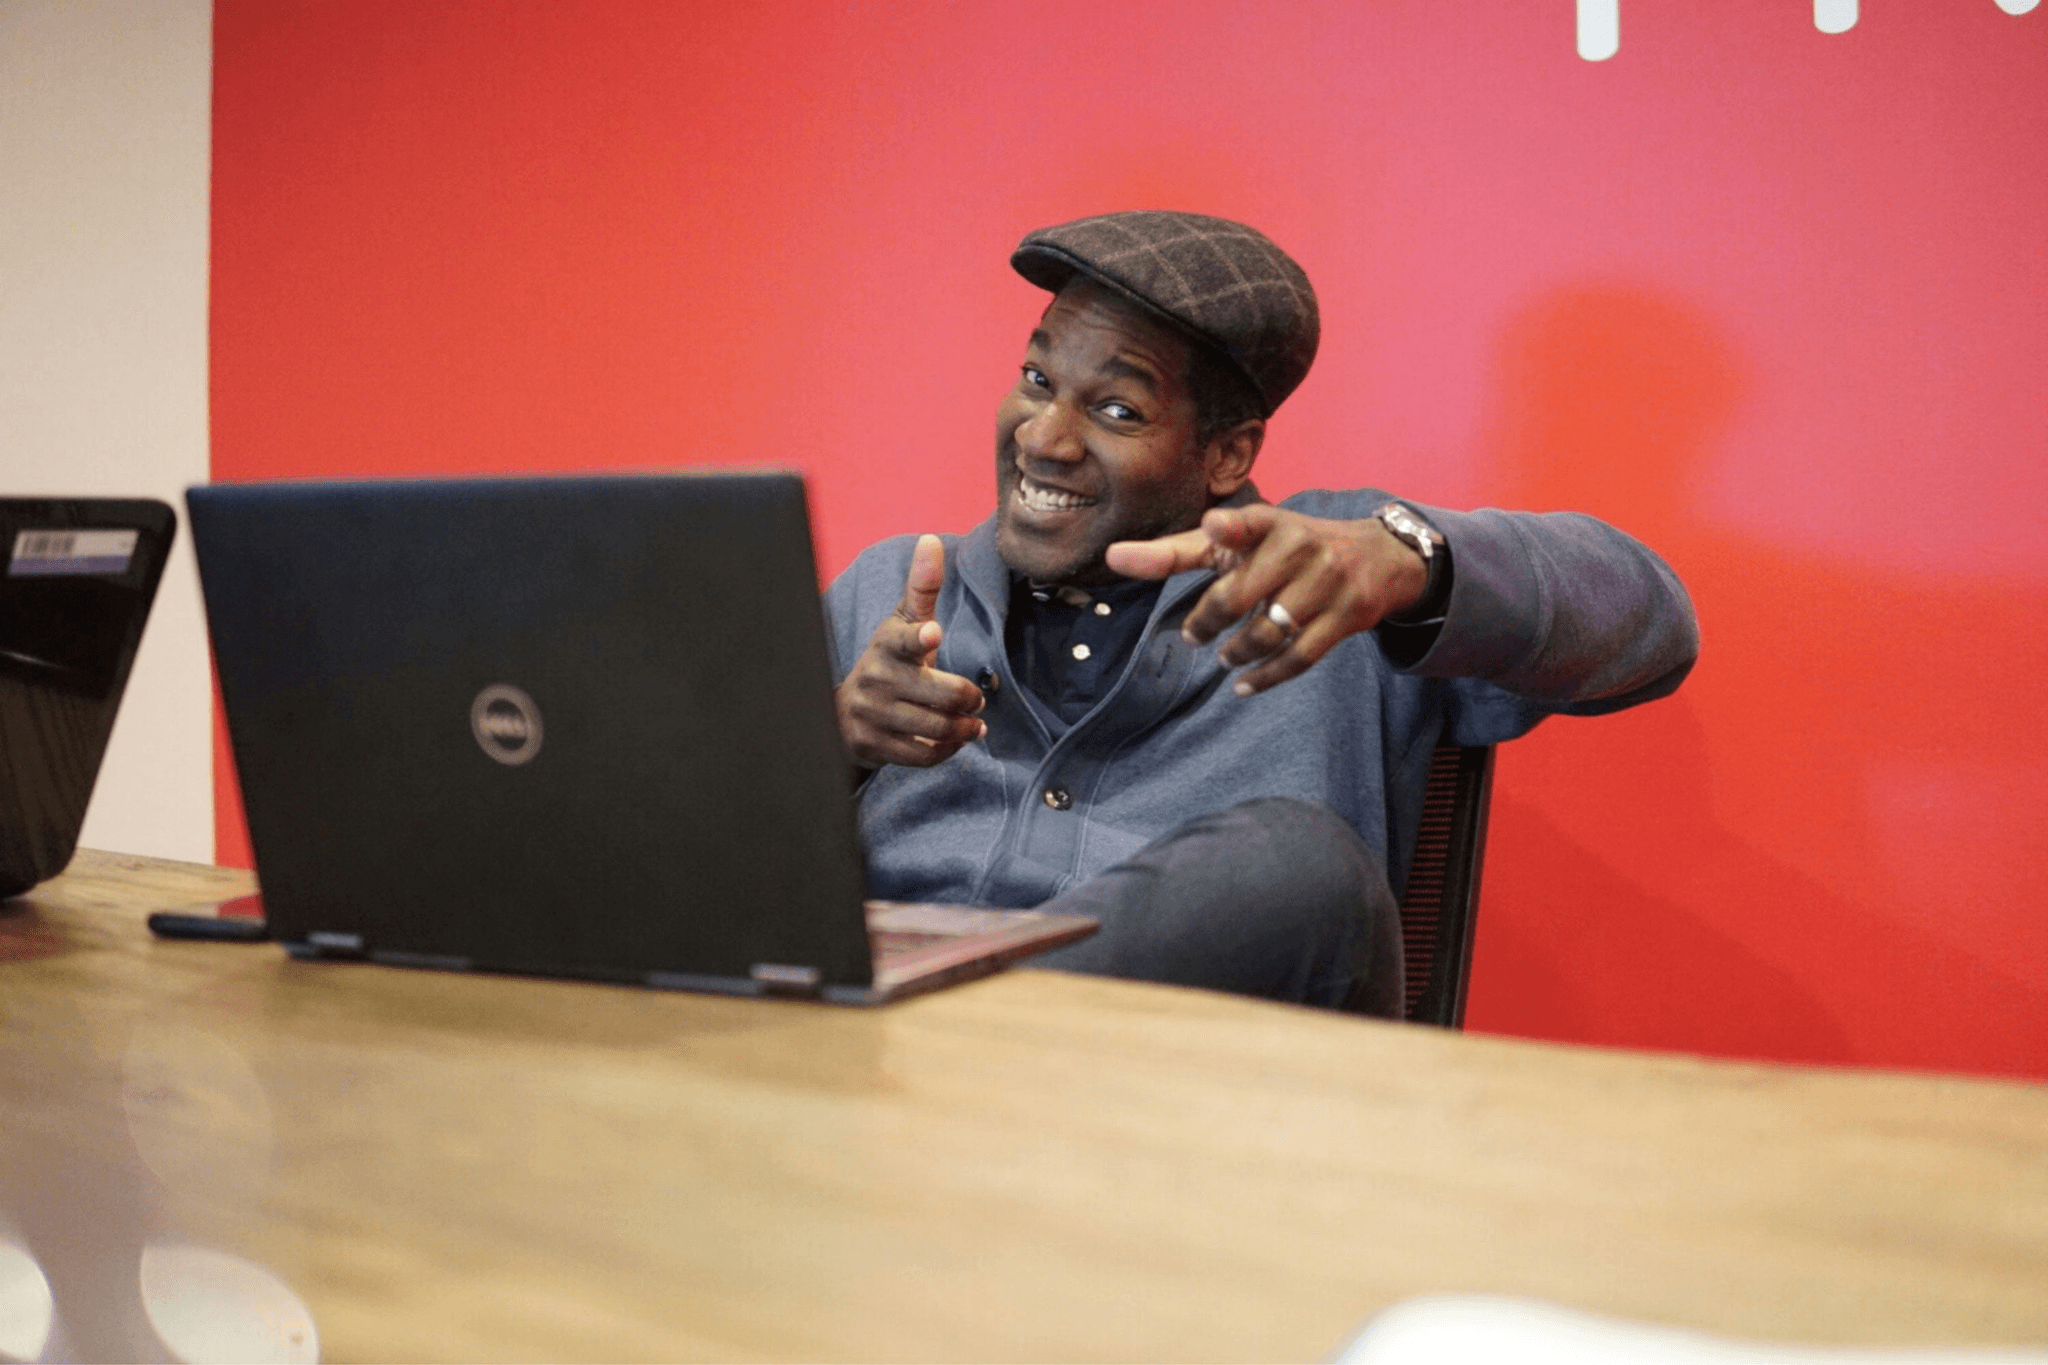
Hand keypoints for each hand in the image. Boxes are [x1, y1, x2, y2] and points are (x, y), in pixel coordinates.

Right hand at [835, 534, 986, 768]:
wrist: (845, 712)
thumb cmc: (890, 661)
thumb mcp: (902, 624)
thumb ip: (922, 588)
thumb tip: (930, 540)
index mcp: (888, 645)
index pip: (904, 640)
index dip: (920, 637)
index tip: (933, 634)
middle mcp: (878, 679)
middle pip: (941, 695)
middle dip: (969, 700)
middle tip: (977, 700)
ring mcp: (874, 714)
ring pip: (937, 728)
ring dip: (965, 729)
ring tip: (975, 724)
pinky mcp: (875, 745)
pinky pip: (924, 754)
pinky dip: (947, 750)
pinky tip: (956, 741)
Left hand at [1105, 504, 1428, 695]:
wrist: (1379, 556)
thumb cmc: (1288, 547)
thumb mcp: (1241, 540)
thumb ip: (1179, 550)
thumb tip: (1114, 557)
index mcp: (1268, 523)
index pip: (1246, 523)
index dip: (1230, 526)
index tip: (1214, 525)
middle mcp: (1299, 547)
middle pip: (1240, 596)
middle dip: (1208, 622)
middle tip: (1193, 634)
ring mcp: (1327, 583)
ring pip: (1268, 632)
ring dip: (1236, 653)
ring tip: (1225, 656)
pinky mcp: (1347, 617)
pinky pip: (1300, 658)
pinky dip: (1267, 678)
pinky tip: (1244, 685)